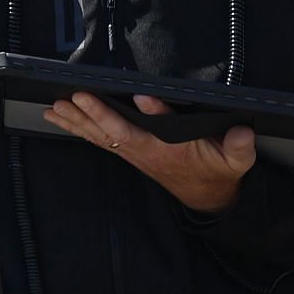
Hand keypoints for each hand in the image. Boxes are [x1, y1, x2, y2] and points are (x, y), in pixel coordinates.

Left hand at [41, 91, 254, 213]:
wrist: (208, 195)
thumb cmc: (218, 170)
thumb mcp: (235, 160)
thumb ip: (238, 147)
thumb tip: (241, 131)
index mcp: (164, 150)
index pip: (137, 132)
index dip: (126, 117)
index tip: (111, 98)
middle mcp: (142, 151)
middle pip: (107, 133)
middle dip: (85, 117)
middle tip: (64, 100)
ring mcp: (133, 153)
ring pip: (98, 136)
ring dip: (74, 122)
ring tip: (52, 108)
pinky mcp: (129, 151)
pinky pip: (98, 138)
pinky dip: (78, 128)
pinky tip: (62, 118)